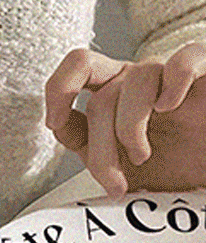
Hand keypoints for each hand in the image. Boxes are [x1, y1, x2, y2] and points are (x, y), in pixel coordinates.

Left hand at [45, 43, 205, 197]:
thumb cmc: (174, 167)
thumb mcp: (123, 168)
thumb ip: (90, 147)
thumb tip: (60, 128)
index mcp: (113, 93)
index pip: (75, 72)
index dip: (58, 91)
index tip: (54, 122)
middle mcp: (138, 81)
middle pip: (102, 97)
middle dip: (102, 148)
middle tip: (115, 183)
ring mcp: (170, 77)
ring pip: (135, 83)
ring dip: (130, 127)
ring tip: (143, 156)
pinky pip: (187, 59)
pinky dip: (176, 80)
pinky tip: (169, 106)